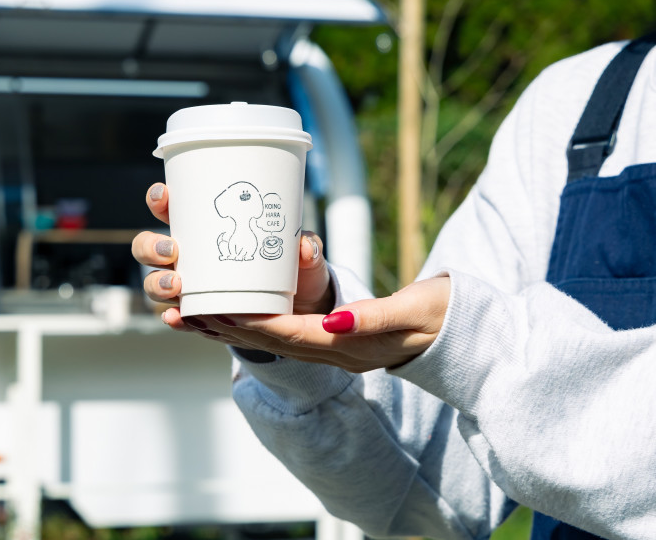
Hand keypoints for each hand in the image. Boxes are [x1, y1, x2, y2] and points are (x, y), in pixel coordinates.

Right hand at [131, 183, 334, 334]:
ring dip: (158, 282)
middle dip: (151, 247)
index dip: (159, 200)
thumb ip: (307, 248)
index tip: (166, 196)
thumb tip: (303, 245)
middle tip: (172, 251)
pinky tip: (176, 317)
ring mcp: (189, 286)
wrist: (299, 310)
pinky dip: (173, 318)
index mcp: (204, 229)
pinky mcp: (198, 315)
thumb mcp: (303, 257)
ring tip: (177, 285)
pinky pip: (177, 317)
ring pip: (155, 282)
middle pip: (148, 247)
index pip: (171, 209)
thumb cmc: (294, 270)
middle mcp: (188, 257)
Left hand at [197, 277, 449, 371]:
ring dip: (236, 331)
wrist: (471, 338)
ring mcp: (339, 353)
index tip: (218, 306)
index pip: (291, 334)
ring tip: (197, 315)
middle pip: (273, 343)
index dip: (253, 321)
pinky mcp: (340, 344)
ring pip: (276, 344)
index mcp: (355, 347)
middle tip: (189, 309)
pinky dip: (259, 328)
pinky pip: (289, 338)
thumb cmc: (448, 316)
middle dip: (230, 327)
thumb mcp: (419, 310)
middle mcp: (340, 355)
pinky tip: (238, 315)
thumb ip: (376, 316)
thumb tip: (333, 321)